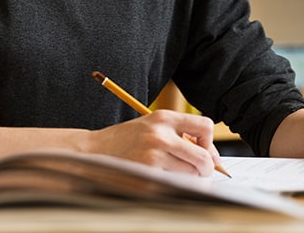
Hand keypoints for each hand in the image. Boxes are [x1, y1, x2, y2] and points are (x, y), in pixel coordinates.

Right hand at [89, 109, 219, 175]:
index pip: (205, 126)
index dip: (209, 143)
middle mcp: (160, 135)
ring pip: (191, 174)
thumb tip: (209, 156)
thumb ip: (178, 134)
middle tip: (198, 171)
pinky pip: (175, 186)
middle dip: (205, 168)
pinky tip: (159, 179)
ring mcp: (154, 158)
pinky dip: (173, 186)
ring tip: (172, 172)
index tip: (204, 152)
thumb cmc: (125, 140)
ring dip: (188, 178)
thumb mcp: (150, 126)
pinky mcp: (148, 179)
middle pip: (203, 157)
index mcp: (163, 118)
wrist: (93, 152)